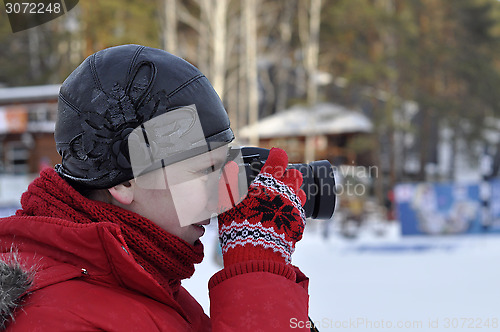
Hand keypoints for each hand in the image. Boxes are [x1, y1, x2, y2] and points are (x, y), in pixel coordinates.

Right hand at [217, 148, 305, 265]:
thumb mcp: (227, 202)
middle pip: (295, 174)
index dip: (277, 156)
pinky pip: (299, 212)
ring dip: (293, 193)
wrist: (256, 253)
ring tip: (281, 201)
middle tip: (278, 182)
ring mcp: (294, 208)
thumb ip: (229, 184)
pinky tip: (282, 218)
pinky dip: (292, 212)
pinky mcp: (299, 223)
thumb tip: (229, 170)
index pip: (278, 159)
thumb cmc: (239, 226)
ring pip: (301, 192)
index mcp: (268, 183)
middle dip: (288, 175)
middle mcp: (285, 192)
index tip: (275, 155)